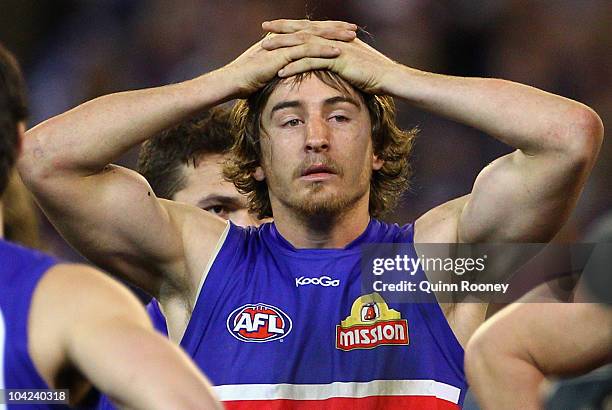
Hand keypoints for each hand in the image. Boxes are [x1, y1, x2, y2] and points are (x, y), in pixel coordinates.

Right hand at [221, 20, 357, 97]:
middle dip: (334, 29)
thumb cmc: (246, 80)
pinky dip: (322, 50)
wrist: (232, 81)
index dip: (325, 31)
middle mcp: (284, 38)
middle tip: (353, 28)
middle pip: (313, 30)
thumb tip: (288, 73)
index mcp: (282, 40)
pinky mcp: (281, 55)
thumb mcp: (267, 72)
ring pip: (313, 37)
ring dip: (333, 37)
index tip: (342, 32)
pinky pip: (306, 51)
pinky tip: (337, 52)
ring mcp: (283, 45)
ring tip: (351, 38)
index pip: (308, 32)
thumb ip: (279, 68)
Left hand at [262, 19, 397, 94]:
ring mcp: (335, 48)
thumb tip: (332, 60)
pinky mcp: (337, 61)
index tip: (276, 26)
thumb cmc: (374, 73)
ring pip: (303, 44)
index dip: (292, 25)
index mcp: (336, 36)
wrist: (389, 77)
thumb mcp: (354, 61)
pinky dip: (295, 67)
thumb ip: (340, 57)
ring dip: (283, 46)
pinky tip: (281, 72)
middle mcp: (334, 38)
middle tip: (264, 28)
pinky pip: (311, 62)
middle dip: (282, 29)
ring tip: (265, 49)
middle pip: (303, 31)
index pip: (310, 28)